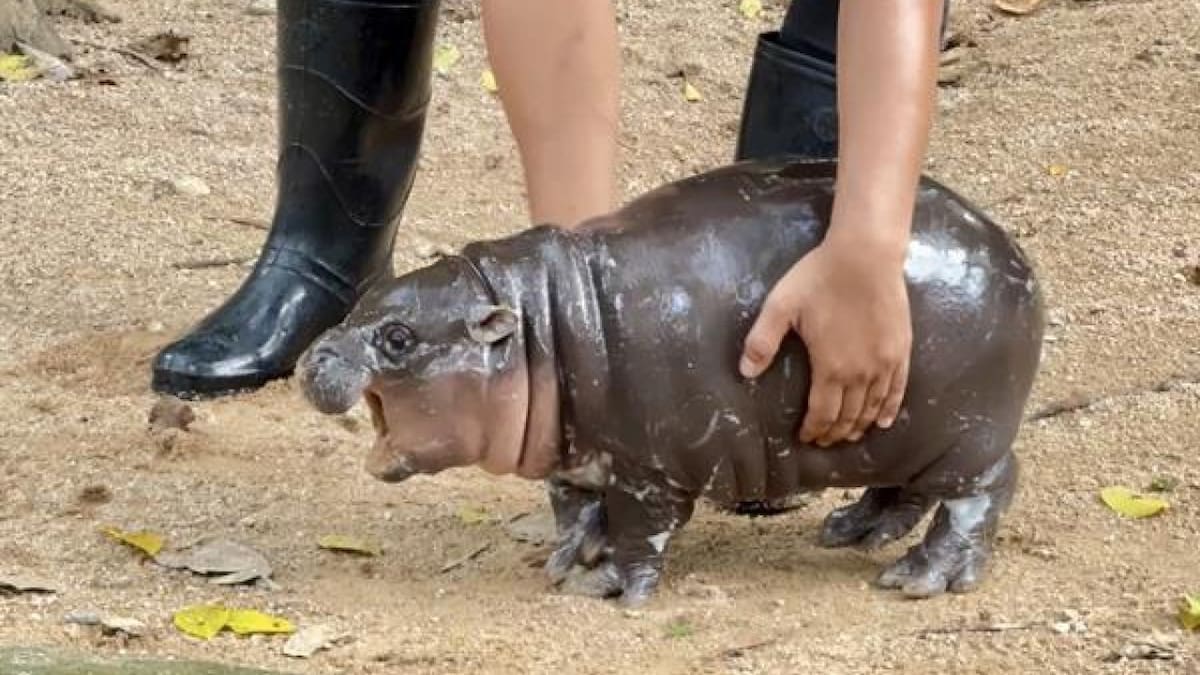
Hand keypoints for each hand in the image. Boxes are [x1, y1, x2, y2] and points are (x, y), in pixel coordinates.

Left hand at [738, 231, 911, 446]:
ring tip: (849, 436)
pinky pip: (898, 389)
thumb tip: (744, 373)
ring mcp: (884, 363)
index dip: (814, 429)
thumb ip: (762, 341)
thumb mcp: (781, 306)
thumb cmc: (820, 278)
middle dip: (834, 432)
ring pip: (873, 407)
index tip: (806, 438)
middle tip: (824, 441)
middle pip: (848, 416)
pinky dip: (890, 409)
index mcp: (830, 368)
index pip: (822, 413)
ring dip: (860, 426)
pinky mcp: (901, 350)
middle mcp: (861, 373)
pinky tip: (884, 421)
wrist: (866, 254)